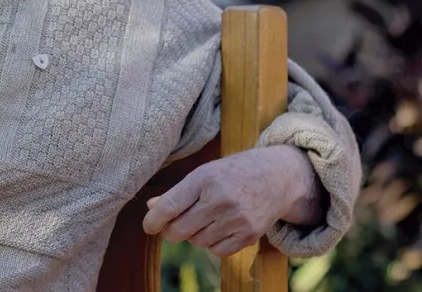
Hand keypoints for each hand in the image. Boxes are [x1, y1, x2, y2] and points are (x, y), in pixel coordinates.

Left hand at [142, 145, 318, 256]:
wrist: (277, 177)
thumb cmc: (232, 174)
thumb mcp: (203, 174)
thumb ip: (177, 192)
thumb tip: (150, 208)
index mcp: (204, 178)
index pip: (170, 206)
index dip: (153, 220)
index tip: (148, 226)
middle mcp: (220, 199)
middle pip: (180, 230)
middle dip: (171, 231)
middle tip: (172, 226)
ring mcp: (237, 218)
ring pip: (198, 242)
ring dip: (194, 236)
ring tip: (203, 220)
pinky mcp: (250, 235)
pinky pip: (217, 251)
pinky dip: (212, 245)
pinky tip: (218, 229)